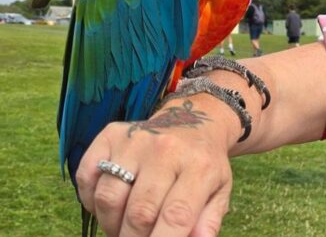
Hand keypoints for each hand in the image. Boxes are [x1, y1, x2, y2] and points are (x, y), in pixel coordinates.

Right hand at [76, 99, 234, 236]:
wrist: (193, 118)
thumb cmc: (203, 164)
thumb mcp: (220, 191)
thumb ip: (208, 221)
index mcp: (200, 166)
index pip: (176, 216)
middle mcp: (166, 150)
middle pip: (139, 213)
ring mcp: (135, 140)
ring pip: (108, 199)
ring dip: (111, 224)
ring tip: (125, 227)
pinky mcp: (111, 135)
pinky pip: (86, 178)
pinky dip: (91, 202)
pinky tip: (112, 205)